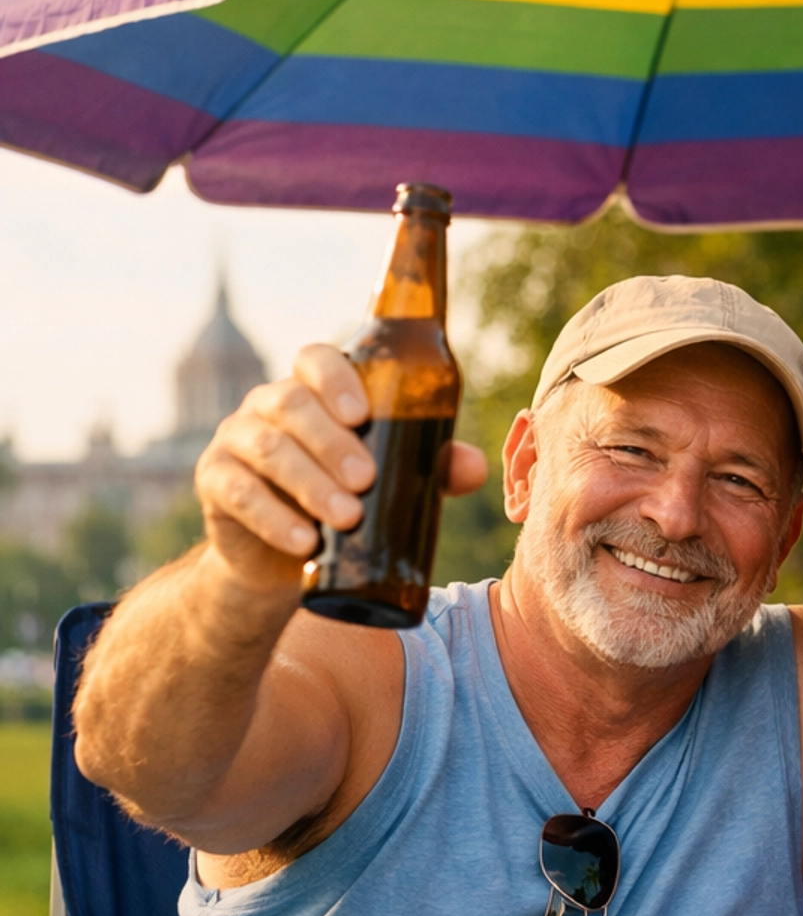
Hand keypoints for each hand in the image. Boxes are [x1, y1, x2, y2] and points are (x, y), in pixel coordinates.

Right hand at [193, 345, 487, 593]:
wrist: (283, 556)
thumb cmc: (343, 498)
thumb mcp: (390, 482)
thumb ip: (429, 468)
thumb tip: (474, 468)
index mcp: (311, 390)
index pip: (315, 359)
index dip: (335, 379)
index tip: (364, 413)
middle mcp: (268, 405)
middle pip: (290, 404)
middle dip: (331, 442)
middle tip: (367, 480)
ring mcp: (235, 439)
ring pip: (266, 448)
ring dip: (308, 483)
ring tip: (347, 518)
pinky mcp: (215, 481)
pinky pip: (237, 491)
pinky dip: (272, 518)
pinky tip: (303, 542)